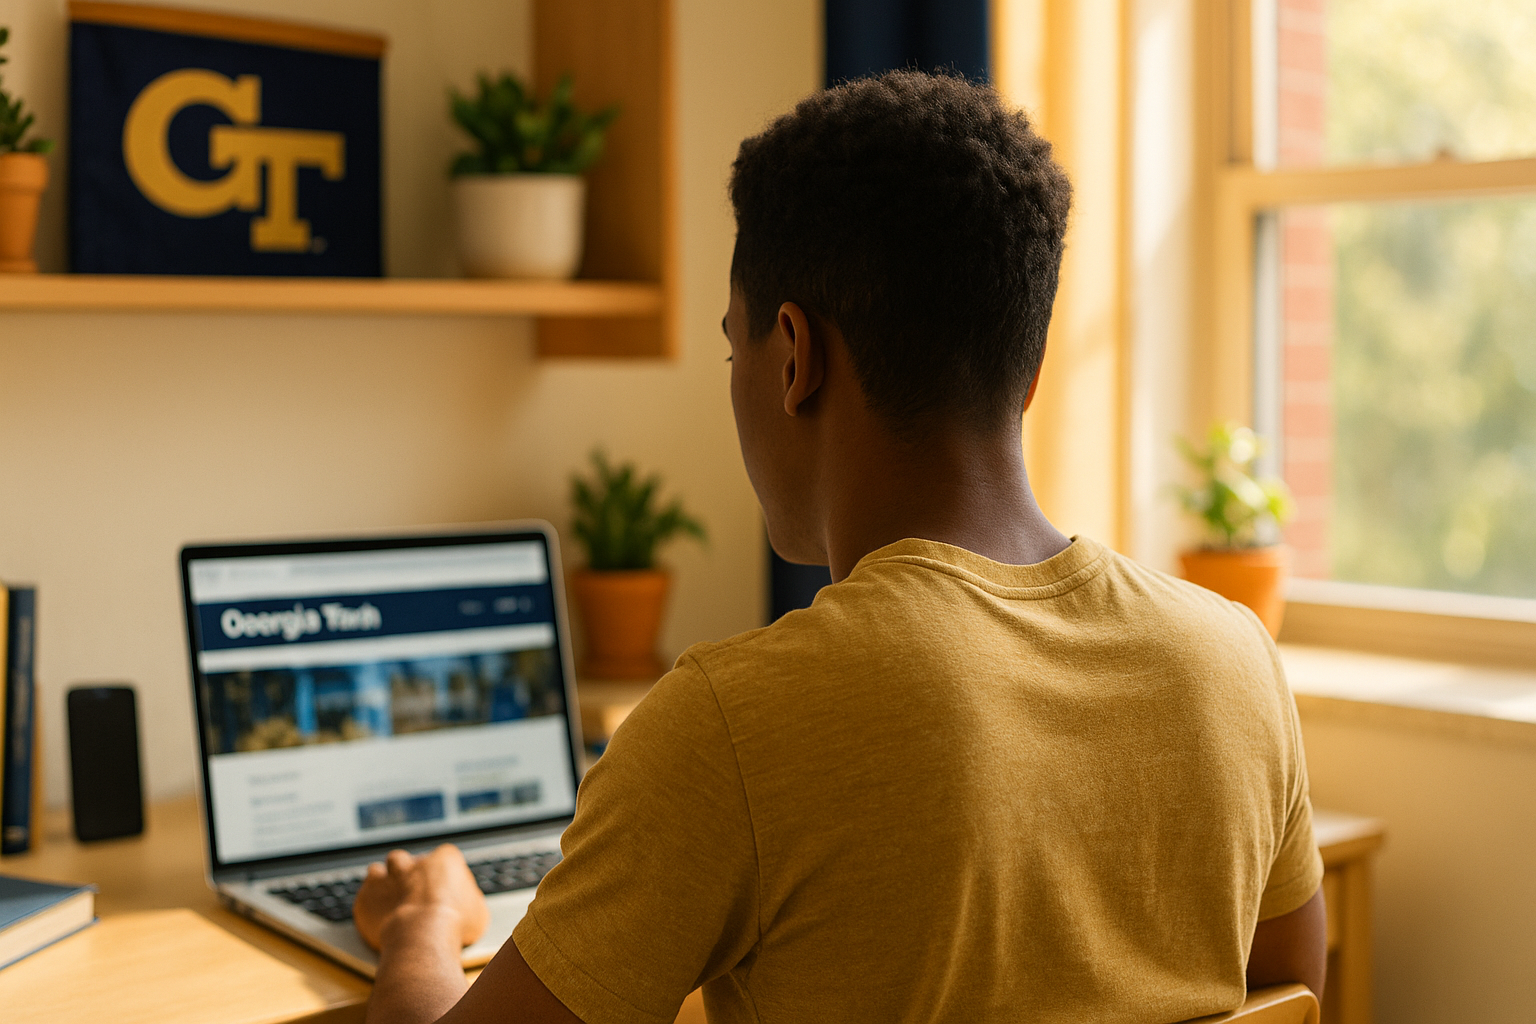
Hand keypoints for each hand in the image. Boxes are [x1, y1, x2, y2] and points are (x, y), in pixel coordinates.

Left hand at [353, 844, 490, 951]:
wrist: (422, 936)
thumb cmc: (455, 924)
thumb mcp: (478, 912)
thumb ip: (469, 901)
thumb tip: (467, 907)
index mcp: (443, 860)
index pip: (443, 857)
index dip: (442, 875)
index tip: (444, 891)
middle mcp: (411, 863)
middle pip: (404, 860)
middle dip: (405, 873)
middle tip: (411, 893)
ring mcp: (385, 879)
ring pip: (377, 871)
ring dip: (381, 883)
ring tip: (388, 900)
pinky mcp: (365, 898)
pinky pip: (364, 896)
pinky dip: (369, 906)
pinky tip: (376, 917)